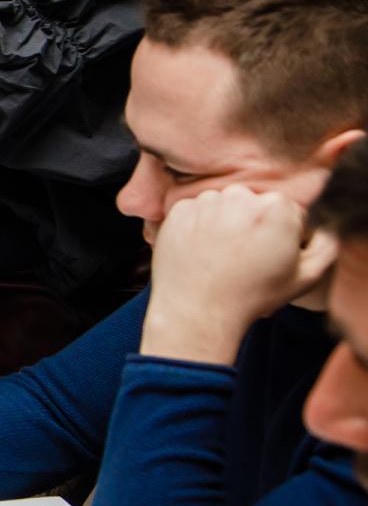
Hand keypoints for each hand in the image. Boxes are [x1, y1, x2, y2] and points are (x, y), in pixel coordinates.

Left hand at [142, 186, 337, 364]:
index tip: (271, 256)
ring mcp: (206, 201)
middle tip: (246, 258)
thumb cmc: (253, 295)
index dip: (284, 236)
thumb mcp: (306, 277)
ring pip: (225, 207)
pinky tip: (201, 251)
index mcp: (277, 207)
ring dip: (226, 224)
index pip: (289, 213)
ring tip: (223, 257)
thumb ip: (326, 246)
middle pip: (255, 205)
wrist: (198, 310)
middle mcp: (240, 196)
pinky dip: (199, 227)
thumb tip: (324, 228)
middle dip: (254, 225)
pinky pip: (197, 213)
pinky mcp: (179, 210)